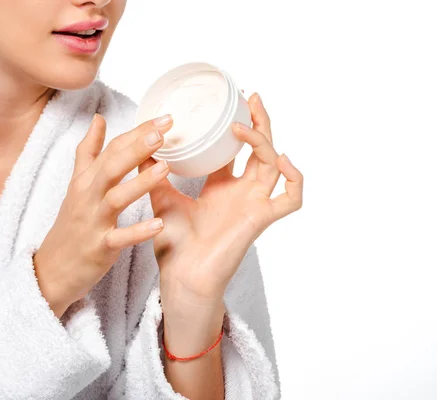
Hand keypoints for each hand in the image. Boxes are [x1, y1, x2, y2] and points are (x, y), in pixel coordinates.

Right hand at [33, 113, 173, 317]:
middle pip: (111, 167)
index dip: (137, 132)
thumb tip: (99, 118)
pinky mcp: (99, 248)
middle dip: (136, 148)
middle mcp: (88, 196)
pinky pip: (119, 238)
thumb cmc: (71, 222)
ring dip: (140, 183)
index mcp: (86, 179)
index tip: (164, 118)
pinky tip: (158, 223)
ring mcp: (93, 222)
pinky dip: (137, 231)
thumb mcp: (77, 183)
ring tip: (165, 168)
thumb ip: (89, 151)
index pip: (112, 149)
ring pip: (116, 198)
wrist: (52, 268)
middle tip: (162, 132)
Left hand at [139, 93, 303, 317]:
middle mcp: (240, 192)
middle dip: (258, 122)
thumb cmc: (174, 243)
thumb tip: (142, 142)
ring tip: (243, 125)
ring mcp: (253, 203)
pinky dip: (294, 179)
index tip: (228, 103)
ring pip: (273, 164)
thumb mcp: (161, 197)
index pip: (233, 150)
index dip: (234, 127)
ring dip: (264, 141)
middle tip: (251, 96)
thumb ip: (153, 171)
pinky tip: (281, 159)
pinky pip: (291, 198)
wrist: (181, 275)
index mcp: (220, 187)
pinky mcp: (262, 218)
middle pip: (259, 150)